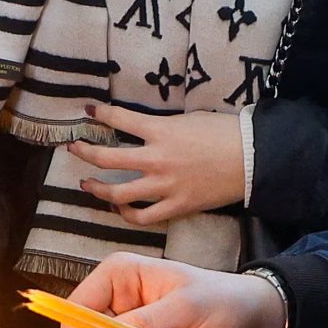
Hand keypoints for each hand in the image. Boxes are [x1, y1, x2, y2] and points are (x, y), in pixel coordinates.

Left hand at [61, 104, 244, 224]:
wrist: (253, 159)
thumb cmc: (225, 133)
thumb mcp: (190, 119)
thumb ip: (163, 126)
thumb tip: (146, 129)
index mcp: (161, 131)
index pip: (120, 119)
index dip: (100, 113)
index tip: (88, 110)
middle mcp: (157, 159)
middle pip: (107, 158)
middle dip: (85, 152)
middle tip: (74, 149)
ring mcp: (164, 186)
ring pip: (118, 193)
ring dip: (97, 189)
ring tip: (87, 185)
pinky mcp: (176, 207)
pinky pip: (143, 217)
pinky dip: (126, 214)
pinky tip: (119, 208)